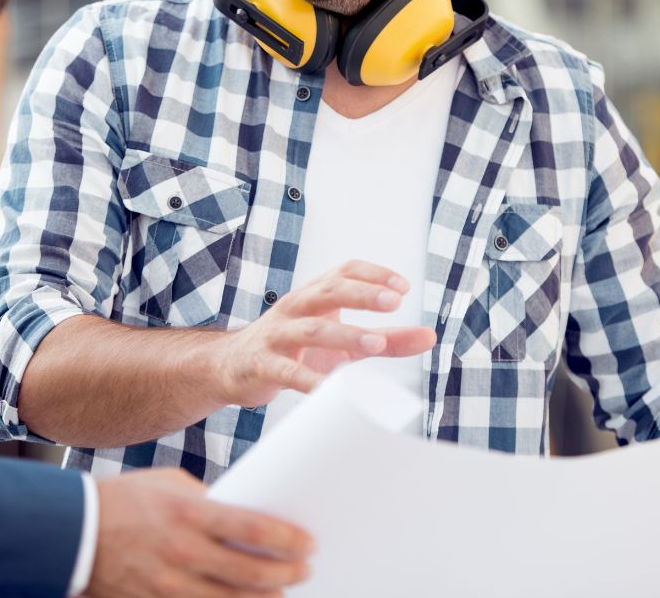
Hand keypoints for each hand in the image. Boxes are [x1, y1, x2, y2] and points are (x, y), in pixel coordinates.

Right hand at [85, 469, 312, 597]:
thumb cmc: (124, 500)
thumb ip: (205, 498)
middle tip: (305, 568)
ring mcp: (170, 585)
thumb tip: (237, 510)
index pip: (251, 528)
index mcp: (188, 514)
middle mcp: (183, 552)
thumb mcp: (169, 484)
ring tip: (283, 590)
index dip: (285, 539)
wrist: (76, 532)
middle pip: (249, 571)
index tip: (307, 542)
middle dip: (285, 573)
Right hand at [216, 259, 437, 408]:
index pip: (344, 271)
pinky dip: (310, 379)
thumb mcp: (343, 342)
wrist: (230, 366)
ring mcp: (277, 334)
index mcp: (314, 294)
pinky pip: (288, 371)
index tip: (402, 288)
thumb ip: (386, 339)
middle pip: (329, 290)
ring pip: (312, 328)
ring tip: (375, 342)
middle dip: (362, 294)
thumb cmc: (295, 350)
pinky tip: (331, 388)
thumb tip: (430, 336)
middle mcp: (295, 306)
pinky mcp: (263, 364)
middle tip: (393, 302)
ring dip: (344, 334)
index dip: (373, 274)